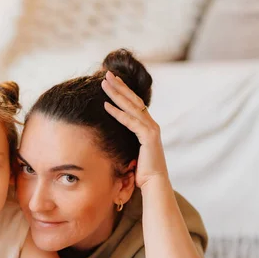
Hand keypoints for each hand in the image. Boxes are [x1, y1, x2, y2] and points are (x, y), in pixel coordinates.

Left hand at [101, 71, 169, 189]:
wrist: (154, 184)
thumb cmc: (142, 171)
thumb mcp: (132, 151)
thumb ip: (127, 140)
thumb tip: (113, 137)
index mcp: (148, 126)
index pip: (134, 103)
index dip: (123, 91)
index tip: (112, 81)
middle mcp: (151, 124)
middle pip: (133, 99)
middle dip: (119, 86)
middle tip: (107, 74)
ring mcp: (151, 129)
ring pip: (131, 106)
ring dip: (117, 94)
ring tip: (104, 83)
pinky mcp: (148, 137)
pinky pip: (130, 122)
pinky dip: (118, 113)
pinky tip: (106, 105)